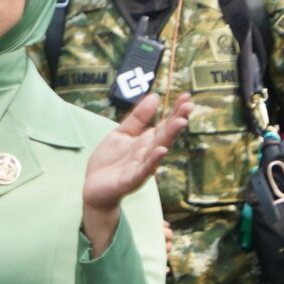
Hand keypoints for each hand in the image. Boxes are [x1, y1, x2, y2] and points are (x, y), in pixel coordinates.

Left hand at [81, 93, 189, 254]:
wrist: (94, 187)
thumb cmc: (110, 161)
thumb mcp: (121, 133)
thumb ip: (137, 118)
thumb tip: (155, 96)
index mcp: (146, 141)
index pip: (164, 123)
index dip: (175, 110)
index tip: (186, 95)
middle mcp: (148, 152)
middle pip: (165, 134)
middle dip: (177, 119)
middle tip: (189, 105)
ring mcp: (141, 166)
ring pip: (158, 150)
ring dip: (170, 136)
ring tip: (180, 122)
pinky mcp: (131, 179)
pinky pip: (144, 170)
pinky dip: (153, 161)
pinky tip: (161, 151)